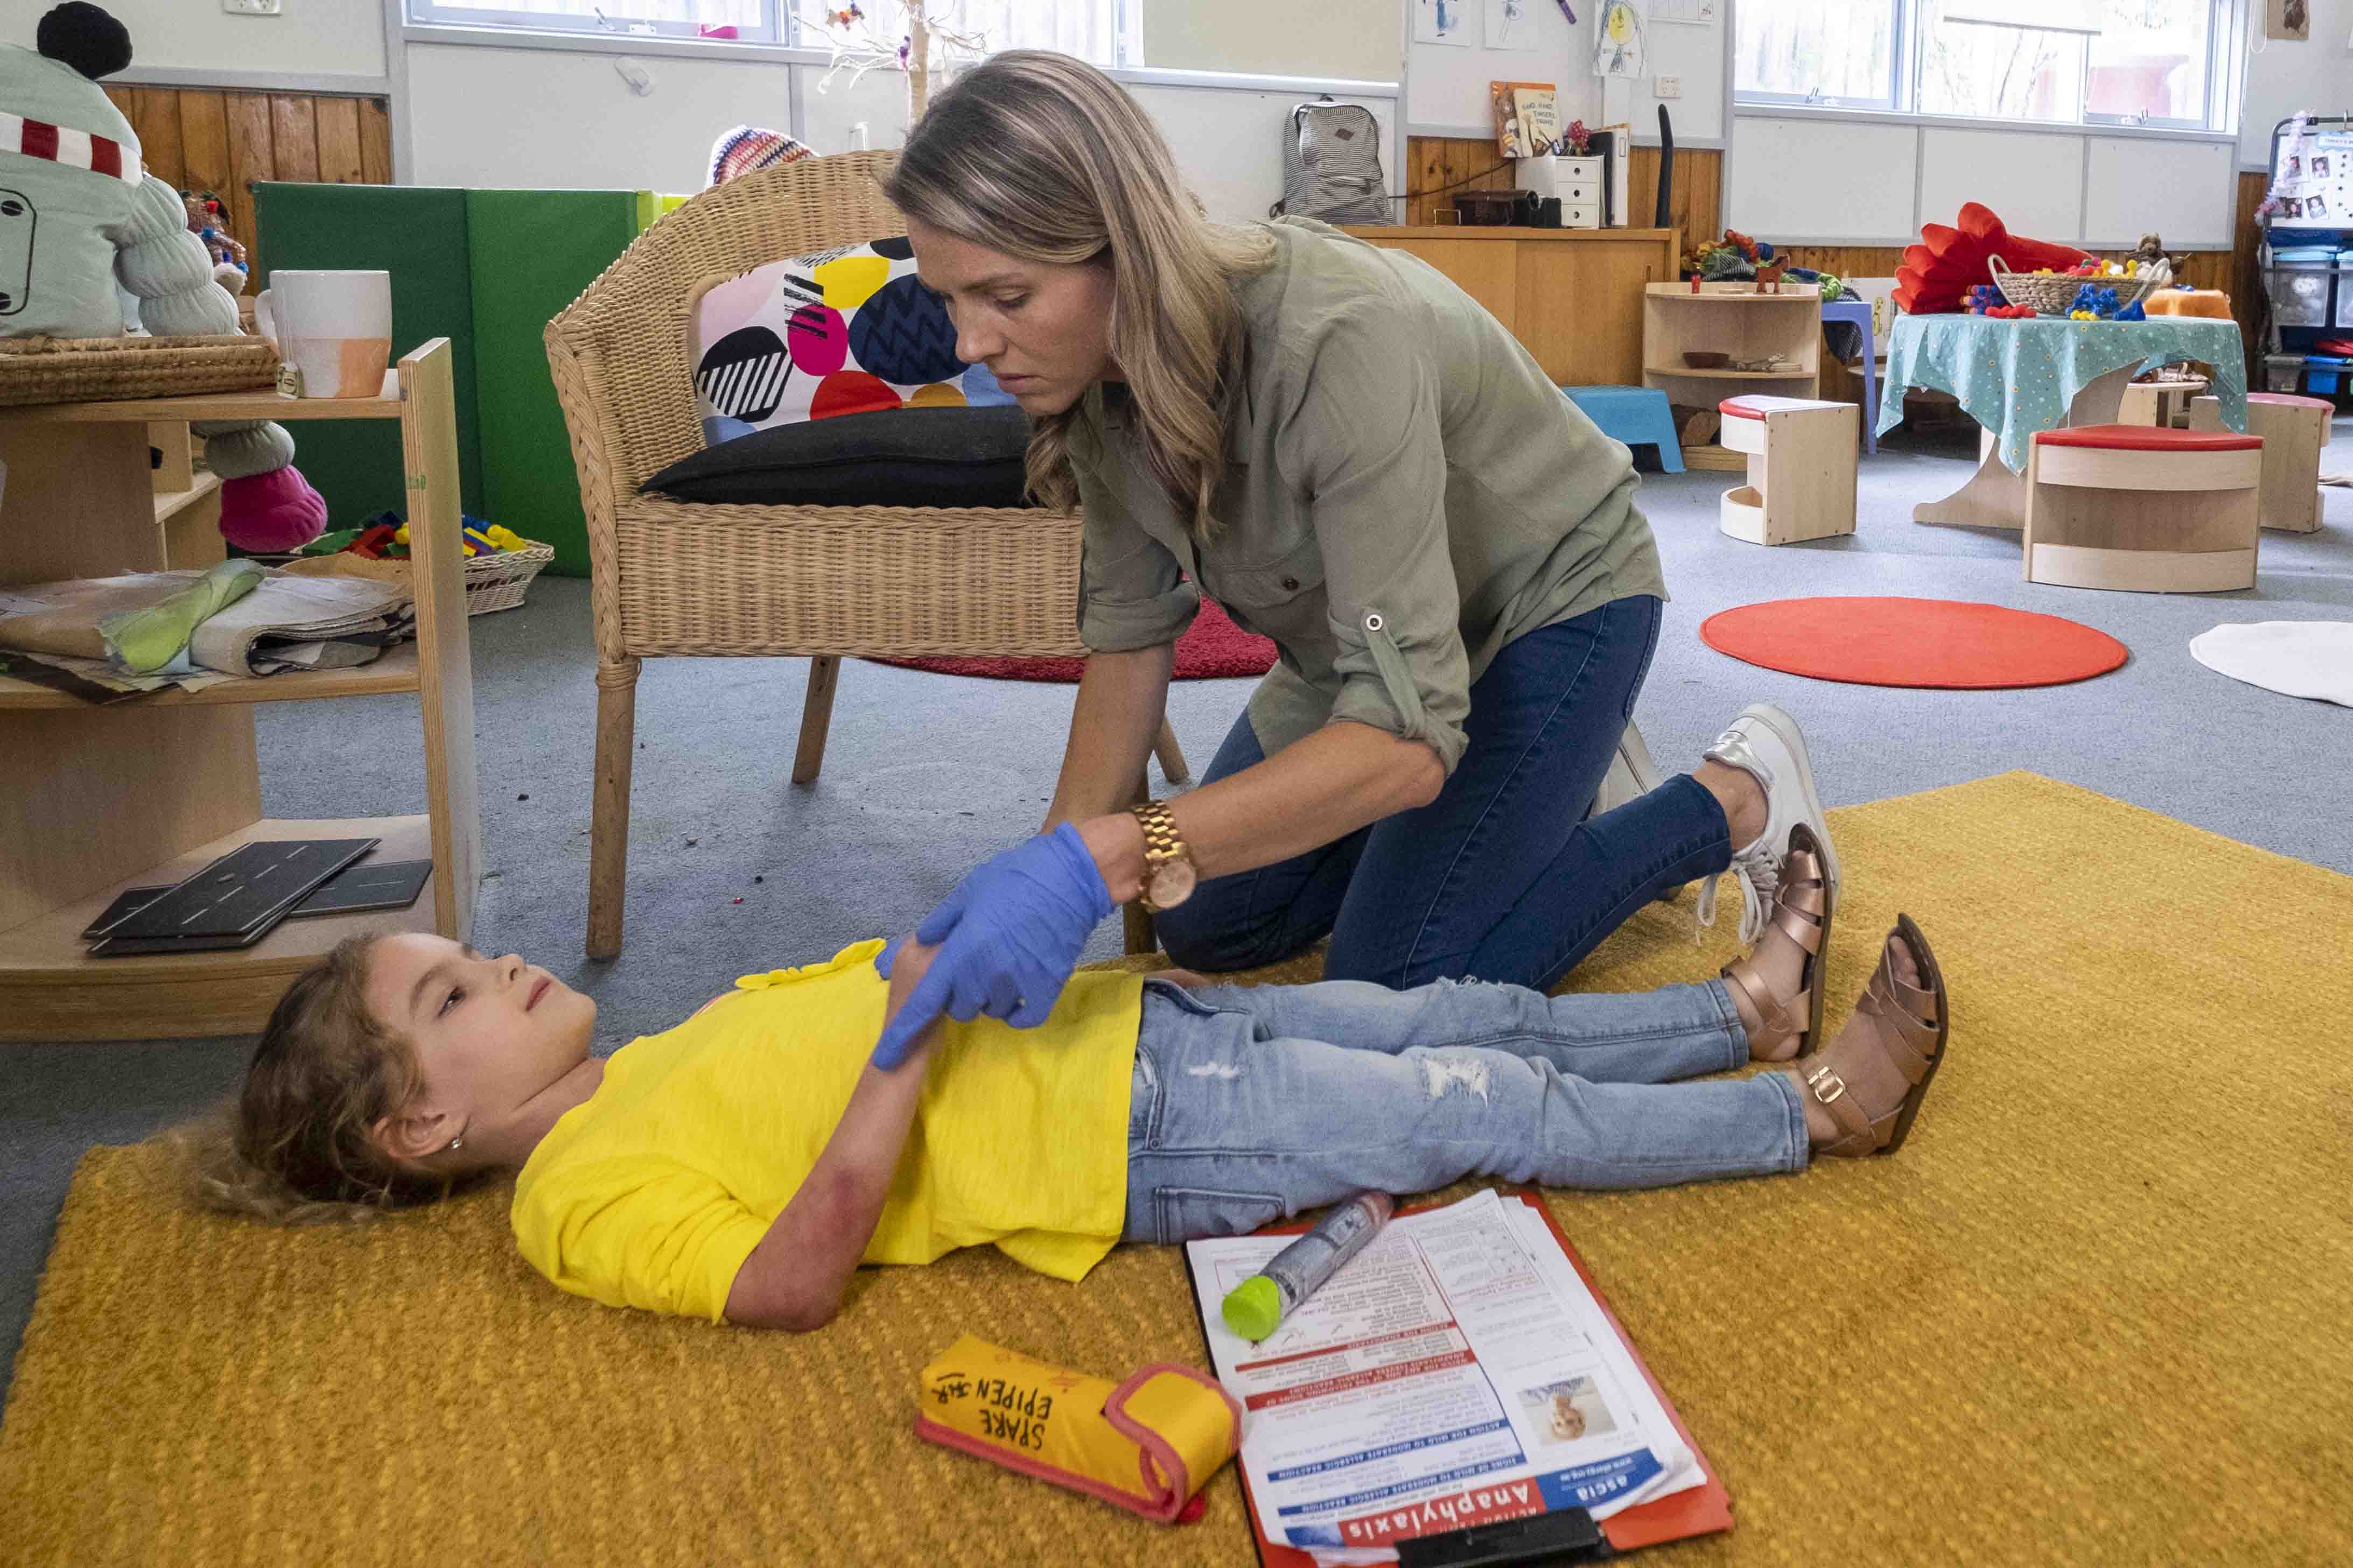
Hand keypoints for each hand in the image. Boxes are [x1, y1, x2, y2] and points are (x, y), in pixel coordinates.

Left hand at [871, 824, 1115, 1066]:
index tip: (885, 1060)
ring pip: (992, 1011)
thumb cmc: (1015, 878)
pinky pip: (1024, 1018)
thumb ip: (942, 921)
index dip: (902, 1034)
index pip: (925, 1003)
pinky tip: (1020, 993)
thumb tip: (923, 939)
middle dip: (960, 993)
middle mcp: (984, 974)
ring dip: (990, 998)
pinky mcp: (1046, 989)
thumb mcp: (969, 892)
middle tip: (973, 965)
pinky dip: (1018, 1012)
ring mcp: (1016, 984)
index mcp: (960, 952)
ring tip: (1003, 966)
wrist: (1068, 877)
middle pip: (960, 1008)